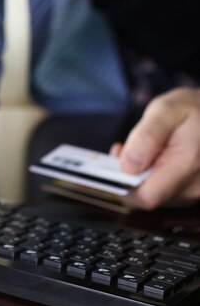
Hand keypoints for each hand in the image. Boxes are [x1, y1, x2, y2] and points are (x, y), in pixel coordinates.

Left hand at [110, 87, 199, 209]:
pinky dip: (151, 177)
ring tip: (140, 150)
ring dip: (139, 176)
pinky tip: (150, 157)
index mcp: (188, 166)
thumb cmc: (194, 108)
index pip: (147, 197)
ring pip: (154, 195)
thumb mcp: (166, 110)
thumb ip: (147, 137)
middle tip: (123, 151)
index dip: (124, 187)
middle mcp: (194, 187)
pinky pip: (164, 192)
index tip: (114, 166)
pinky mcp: (192, 189)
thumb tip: (128, 166)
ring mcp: (195, 191)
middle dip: (129, 178)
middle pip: (147, 198)